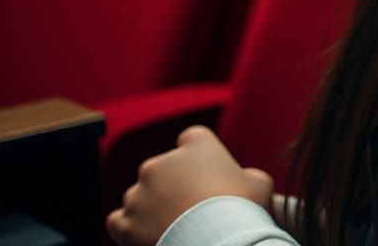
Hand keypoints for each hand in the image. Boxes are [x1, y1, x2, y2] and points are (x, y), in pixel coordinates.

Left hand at [105, 125, 274, 245]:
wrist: (219, 243)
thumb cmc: (242, 210)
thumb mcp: (259, 182)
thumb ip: (246, 174)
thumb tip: (246, 182)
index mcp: (195, 143)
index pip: (192, 141)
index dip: (200, 161)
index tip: (208, 179)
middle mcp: (162, 162)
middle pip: (163, 171)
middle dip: (172, 188)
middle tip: (191, 213)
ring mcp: (140, 192)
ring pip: (140, 197)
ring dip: (151, 210)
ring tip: (171, 231)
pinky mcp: (125, 223)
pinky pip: (119, 221)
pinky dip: (129, 229)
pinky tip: (145, 238)